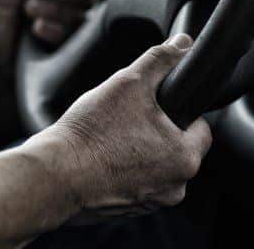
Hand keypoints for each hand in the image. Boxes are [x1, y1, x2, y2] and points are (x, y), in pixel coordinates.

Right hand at [30, 34, 212, 221]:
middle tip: (126, 117)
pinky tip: (100, 156)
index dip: (179, 109)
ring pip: (153, 165)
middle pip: (175, 147)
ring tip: (110, 137)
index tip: (155, 104)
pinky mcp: (127, 211)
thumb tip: (183, 44)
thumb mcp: (129, 83)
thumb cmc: (91, 134)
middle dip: (155, 130)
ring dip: (138, 150)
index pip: (200, 127)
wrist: (54, 175)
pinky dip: (122, 169)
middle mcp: (174, 187)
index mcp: (185, 158)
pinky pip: (134, 182)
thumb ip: (160, 60)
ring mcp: (150, 202)